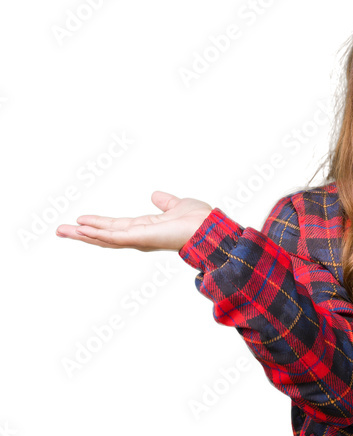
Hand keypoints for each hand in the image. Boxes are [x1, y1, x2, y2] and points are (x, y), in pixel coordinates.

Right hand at [55, 191, 213, 251]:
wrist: (210, 228)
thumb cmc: (199, 220)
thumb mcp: (177, 205)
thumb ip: (165, 203)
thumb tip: (156, 196)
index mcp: (145, 228)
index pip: (115, 227)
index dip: (97, 225)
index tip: (80, 221)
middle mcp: (140, 236)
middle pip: (104, 236)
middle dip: (82, 233)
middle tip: (60, 230)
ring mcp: (140, 239)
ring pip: (106, 238)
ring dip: (83, 235)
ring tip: (63, 231)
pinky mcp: (143, 239)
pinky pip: (116, 237)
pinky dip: (99, 234)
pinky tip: (83, 230)